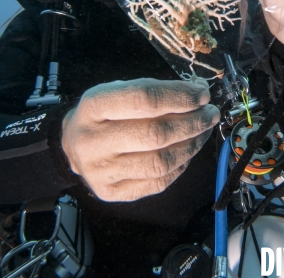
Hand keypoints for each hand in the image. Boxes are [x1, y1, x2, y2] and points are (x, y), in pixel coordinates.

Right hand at [61, 78, 218, 201]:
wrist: (72, 145)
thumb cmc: (104, 114)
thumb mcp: (119, 90)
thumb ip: (156, 91)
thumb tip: (198, 92)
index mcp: (94, 106)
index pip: (144, 99)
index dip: (180, 96)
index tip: (202, 94)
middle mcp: (93, 140)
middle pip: (155, 134)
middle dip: (192, 122)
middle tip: (210, 114)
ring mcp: (101, 171)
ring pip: (160, 162)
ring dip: (192, 144)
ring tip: (204, 130)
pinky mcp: (112, 192)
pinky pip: (158, 182)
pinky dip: (181, 165)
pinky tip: (188, 150)